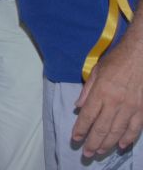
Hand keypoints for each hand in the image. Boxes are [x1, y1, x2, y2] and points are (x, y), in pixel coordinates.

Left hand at [72, 37, 142, 156]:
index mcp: (101, 92)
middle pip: (102, 128)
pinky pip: (135, 128)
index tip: (75, 139)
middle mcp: (115, 102)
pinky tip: (121, 146)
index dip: (80, 129)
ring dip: (108, 144)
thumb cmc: (117, 60)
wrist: (141, 55)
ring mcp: (131, 107)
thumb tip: (78, 107)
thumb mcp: (96, 71)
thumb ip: (87, 90)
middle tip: (86, 154)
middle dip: (92, 142)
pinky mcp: (142, 109)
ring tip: (99, 152)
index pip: (88, 116)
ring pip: (118, 131)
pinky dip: (128, 139)